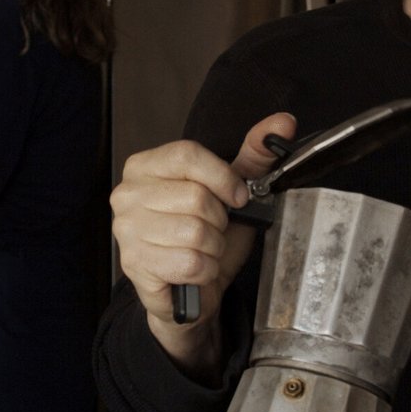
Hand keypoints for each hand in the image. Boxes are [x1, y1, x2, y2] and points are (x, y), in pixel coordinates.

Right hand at [110, 112, 296, 379]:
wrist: (193, 289)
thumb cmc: (209, 236)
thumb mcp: (232, 193)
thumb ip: (254, 156)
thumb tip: (284, 122)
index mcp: (145, 166)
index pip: (187, 154)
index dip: (223, 177)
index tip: (238, 196)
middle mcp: (127, 194)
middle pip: (195, 197)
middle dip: (219, 221)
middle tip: (214, 230)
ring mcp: (126, 230)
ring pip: (195, 232)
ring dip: (214, 248)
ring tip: (205, 250)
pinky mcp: (134, 264)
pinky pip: (190, 263)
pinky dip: (205, 270)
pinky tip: (196, 270)